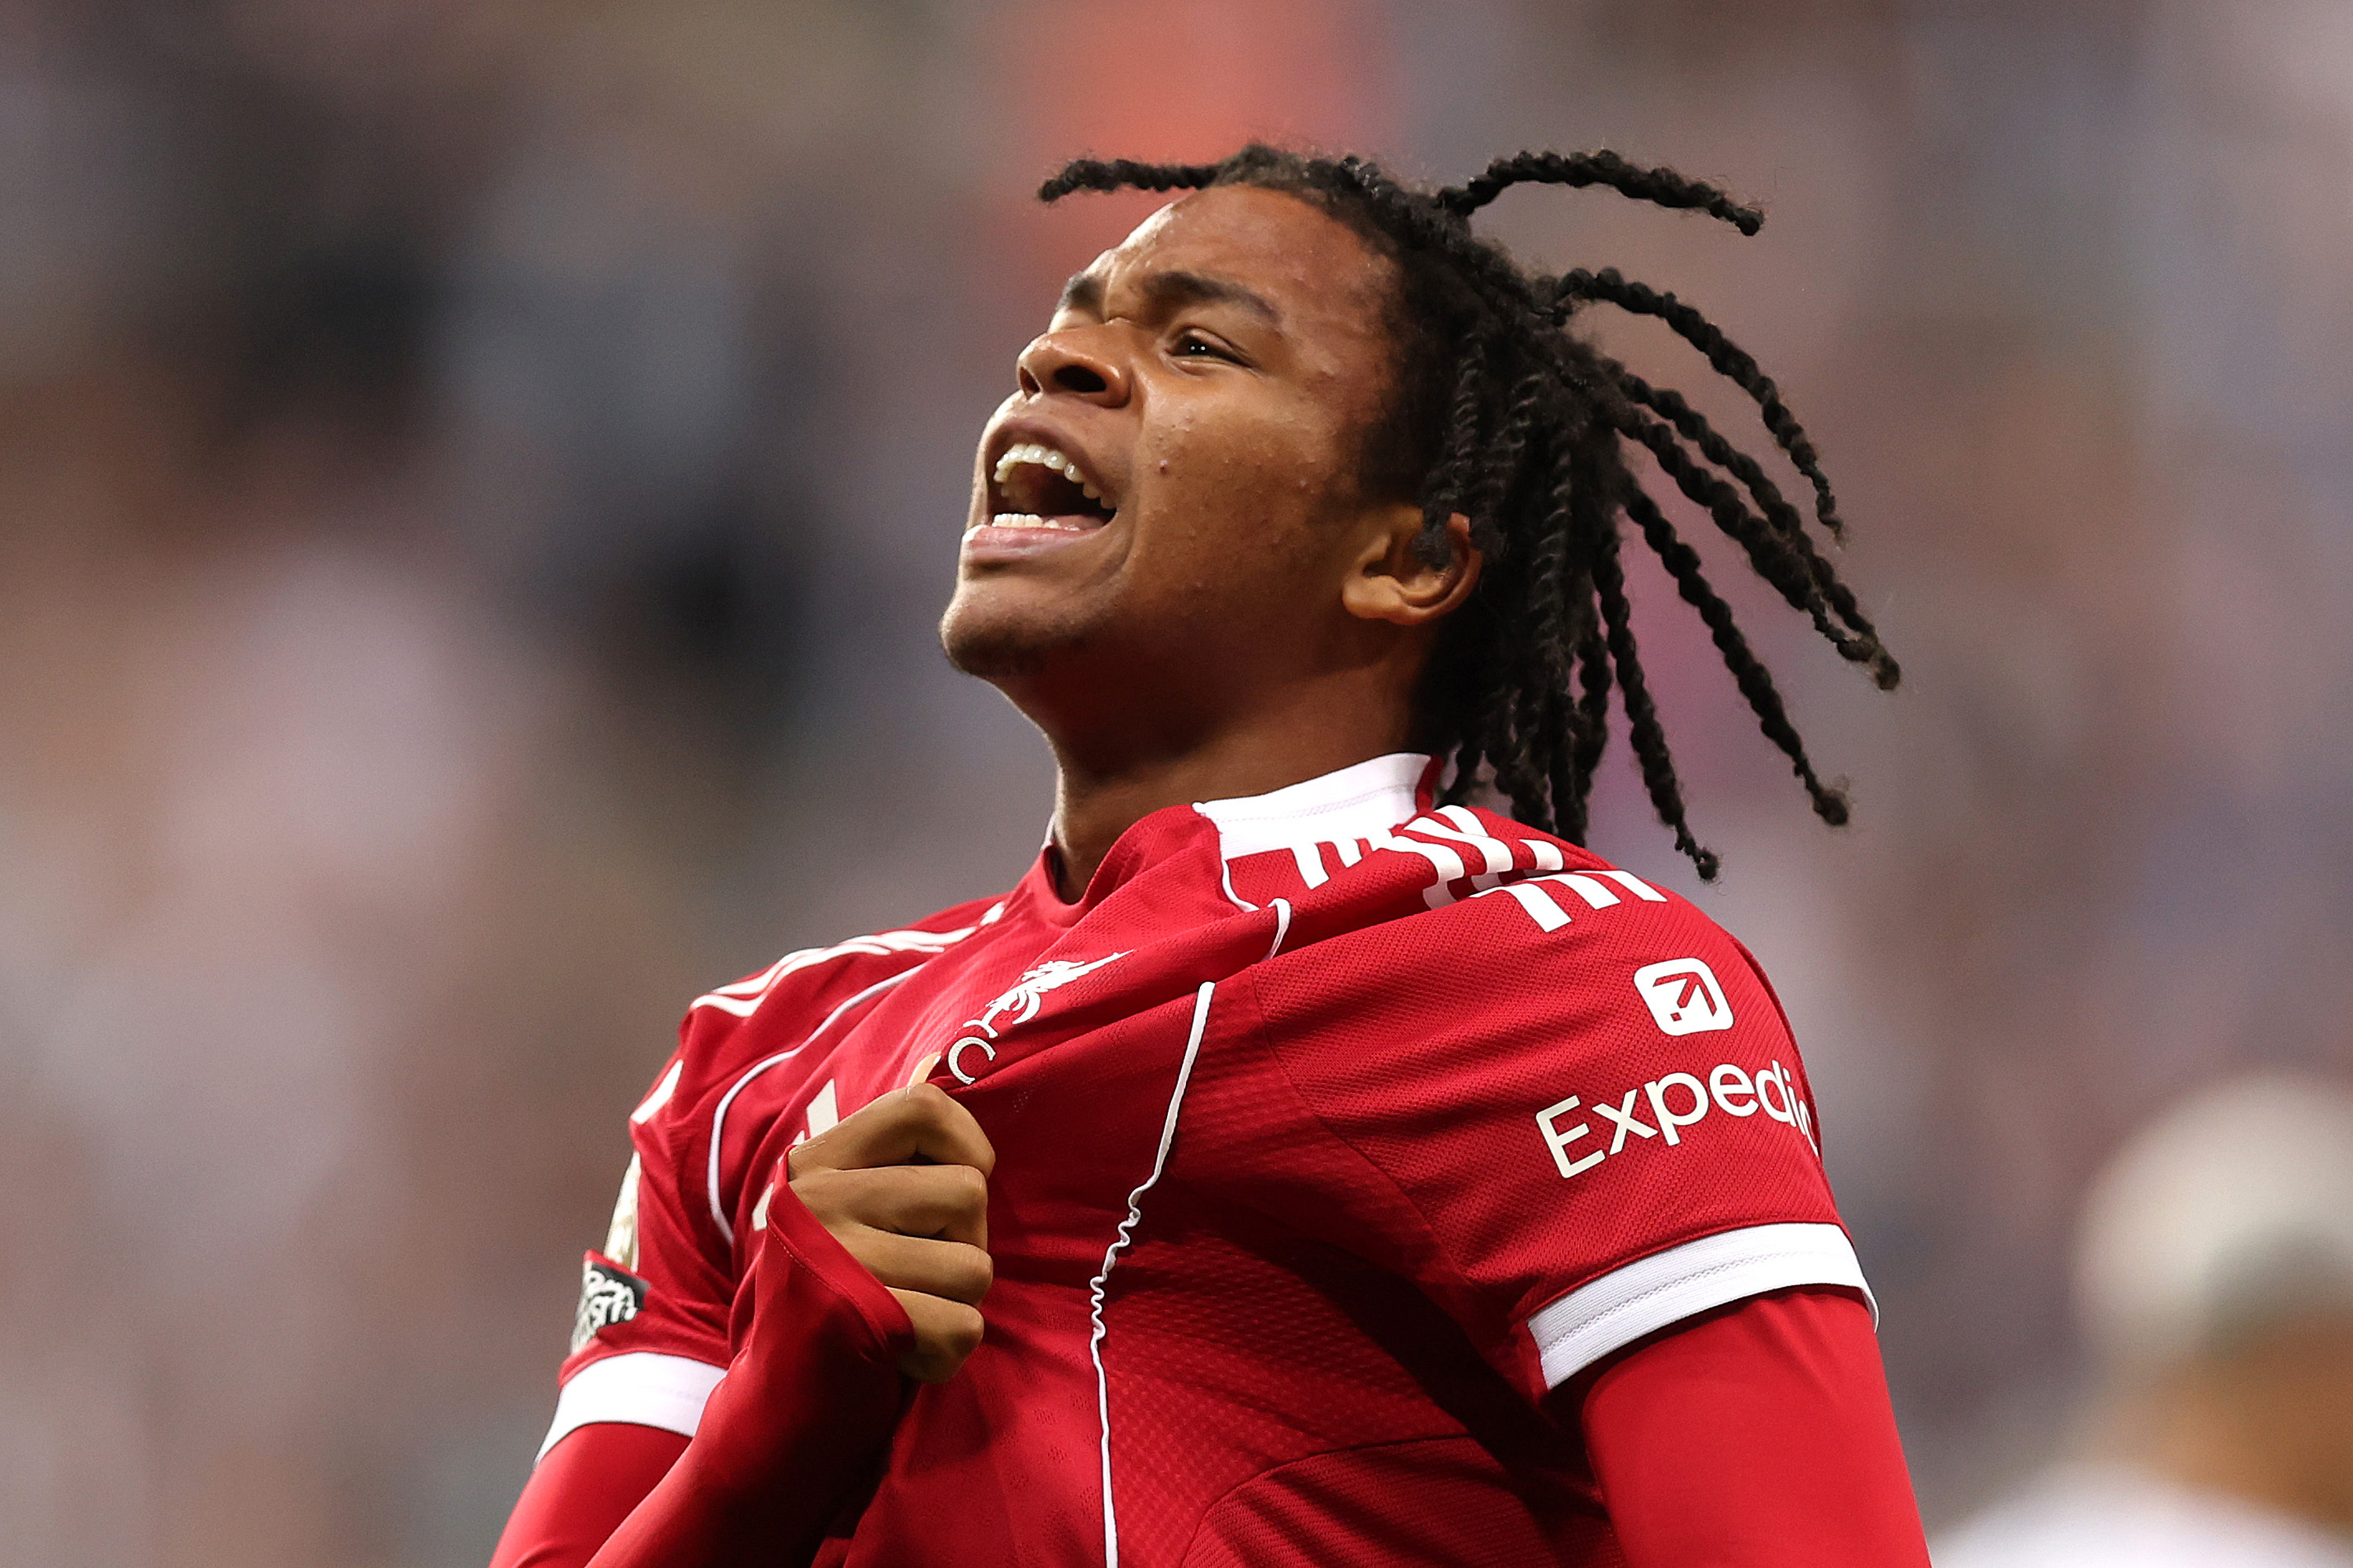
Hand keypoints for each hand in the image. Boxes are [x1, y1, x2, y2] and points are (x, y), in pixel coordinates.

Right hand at [786, 1082, 995, 1381]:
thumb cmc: (837, 1301)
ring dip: (955, 1307)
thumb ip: (890, 1151)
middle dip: (965, 1248)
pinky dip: (945, 1355)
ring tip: (904, 1318)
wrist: (776, 1406)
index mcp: (817, 1163)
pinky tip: (901, 1358)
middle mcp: (815, 1198)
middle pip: (967, 1193)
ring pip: (974, 1267)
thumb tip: (938, 1056)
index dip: (968, 1144)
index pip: (922, 1106)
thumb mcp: (849, 1212)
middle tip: (916, 1280)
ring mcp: (829, 1255)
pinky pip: (962, 1327)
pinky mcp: (850, 1316)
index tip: (960, 1187)